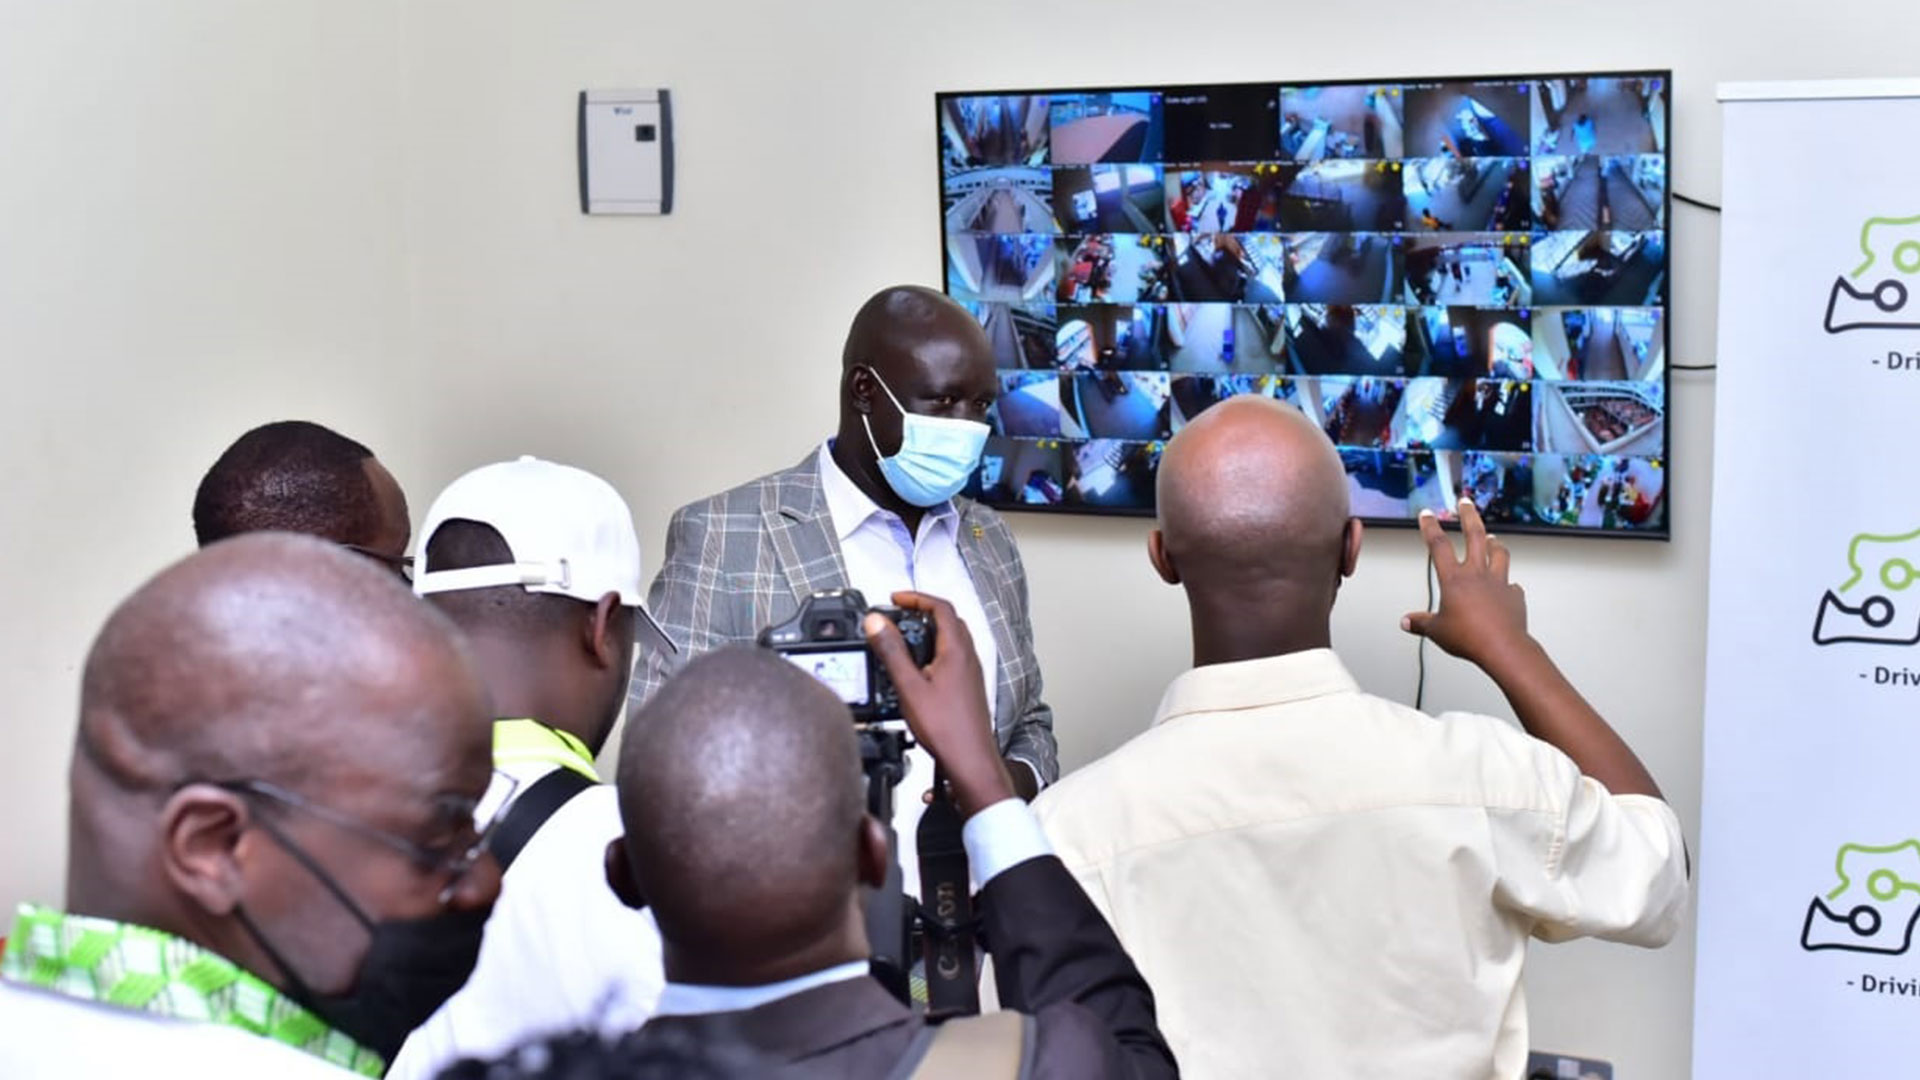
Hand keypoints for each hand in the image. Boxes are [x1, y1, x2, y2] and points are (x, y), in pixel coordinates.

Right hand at [865, 592, 1014, 817]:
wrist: (970, 759)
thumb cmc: (946, 729)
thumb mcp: (909, 687)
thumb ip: (892, 652)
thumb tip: (877, 622)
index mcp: (957, 649)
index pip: (940, 606)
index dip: (916, 597)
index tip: (895, 598)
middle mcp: (968, 656)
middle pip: (947, 619)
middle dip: (921, 612)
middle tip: (897, 615)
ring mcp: (970, 671)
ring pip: (950, 638)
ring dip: (928, 632)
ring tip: (902, 641)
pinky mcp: (968, 686)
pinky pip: (952, 657)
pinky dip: (933, 652)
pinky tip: (915, 670)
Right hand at [1402, 499, 1530, 668]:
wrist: (1503, 647)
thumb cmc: (1470, 638)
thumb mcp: (1437, 631)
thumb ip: (1421, 623)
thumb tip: (1408, 622)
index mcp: (1454, 579)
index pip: (1438, 545)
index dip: (1430, 527)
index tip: (1427, 515)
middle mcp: (1477, 574)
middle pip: (1474, 535)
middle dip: (1468, 515)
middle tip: (1465, 503)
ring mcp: (1499, 582)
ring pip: (1499, 553)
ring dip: (1495, 543)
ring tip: (1492, 538)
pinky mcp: (1514, 595)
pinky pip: (1512, 585)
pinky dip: (1508, 584)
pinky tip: (1507, 586)